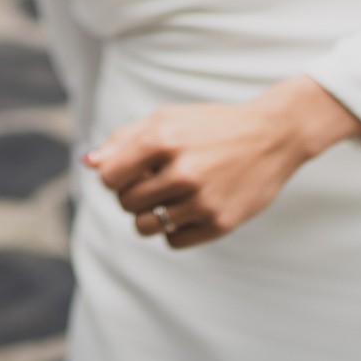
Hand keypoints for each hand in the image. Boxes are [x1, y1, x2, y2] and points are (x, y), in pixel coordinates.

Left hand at [84, 77, 360, 249]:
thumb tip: (87, 162)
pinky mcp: (220, 223)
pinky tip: (189, 209)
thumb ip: (124, 139)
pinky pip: (173, 241)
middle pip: (125, 201)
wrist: (272, 136)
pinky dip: (174, 229)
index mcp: (163, 139)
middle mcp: (182, 171)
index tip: (129, 171)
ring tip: (167, 198)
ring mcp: (202, 200)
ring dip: (149, 214)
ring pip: (146, 226)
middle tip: (154, 181)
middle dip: (132, 193)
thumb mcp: (168, 119)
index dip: (114, 175)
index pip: (108, 177)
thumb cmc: (212, 125)